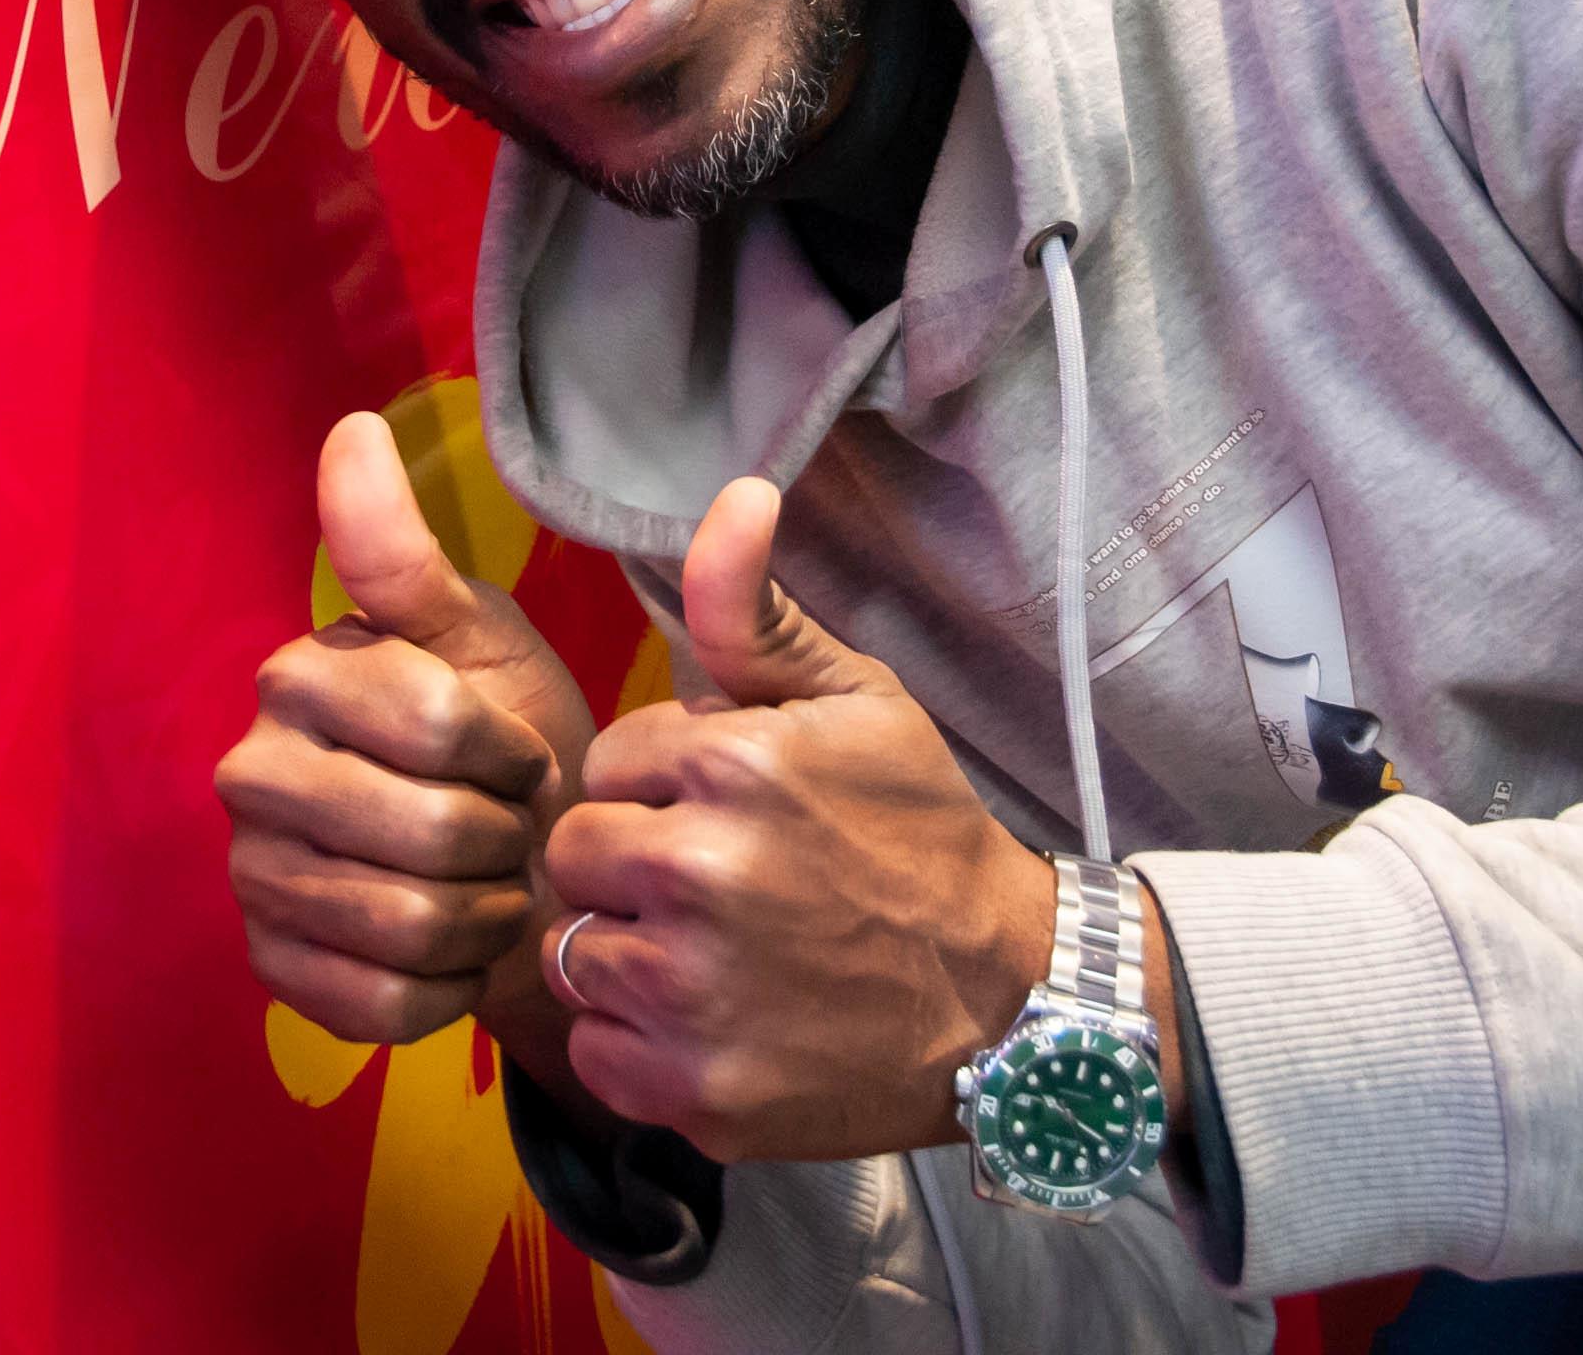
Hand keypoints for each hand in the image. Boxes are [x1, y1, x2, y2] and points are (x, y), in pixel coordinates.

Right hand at [217, 413, 602, 1056]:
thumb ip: (405, 554)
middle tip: (512, 833)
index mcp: (301, 677)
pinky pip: (381, 1004)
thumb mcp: (480, 638)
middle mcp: (252, 772)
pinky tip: (458, 953)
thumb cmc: (508, 737)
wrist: (522, 875)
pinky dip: (448, 989)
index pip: (436, 724)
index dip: (511, 755)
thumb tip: (351, 430)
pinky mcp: (272, 970)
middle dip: (501, 843)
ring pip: (407, 924)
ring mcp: (254, 876)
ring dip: (483, 918)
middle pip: (425, 833)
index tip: (522, 757)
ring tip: (493, 891)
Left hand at [543, 476, 1053, 1162]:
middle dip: (631, 867)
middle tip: (716, 887)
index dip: (660, 790)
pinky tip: (712, 1022)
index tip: (728, 813)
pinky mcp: (696, 1092)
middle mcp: (699, 875)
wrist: (1008, 999)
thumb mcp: (855, 700)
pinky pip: (597, 1052)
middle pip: (576, 859)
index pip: (607, 766)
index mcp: (728, 764)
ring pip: (575, 955)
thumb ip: (754, 608)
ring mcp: (694, 993)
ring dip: (627, 955)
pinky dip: (639, 1046)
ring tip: (714, 954)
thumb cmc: (920, 835)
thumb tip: (735, 491)